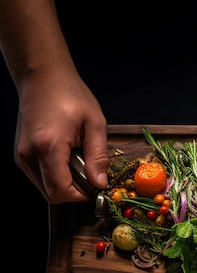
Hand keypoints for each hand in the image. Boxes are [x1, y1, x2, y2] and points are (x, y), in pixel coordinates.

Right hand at [13, 68, 108, 203]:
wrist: (43, 76)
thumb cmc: (70, 95)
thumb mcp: (94, 124)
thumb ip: (98, 156)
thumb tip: (100, 183)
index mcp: (48, 146)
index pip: (60, 191)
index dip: (81, 195)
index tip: (96, 185)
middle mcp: (28, 154)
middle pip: (51, 194)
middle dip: (73, 190)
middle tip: (89, 171)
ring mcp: (21, 154)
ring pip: (43, 187)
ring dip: (64, 182)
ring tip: (77, 159)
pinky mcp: (20, 153)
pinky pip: (38, 176)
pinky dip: (54, 174)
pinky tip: (66, 156)